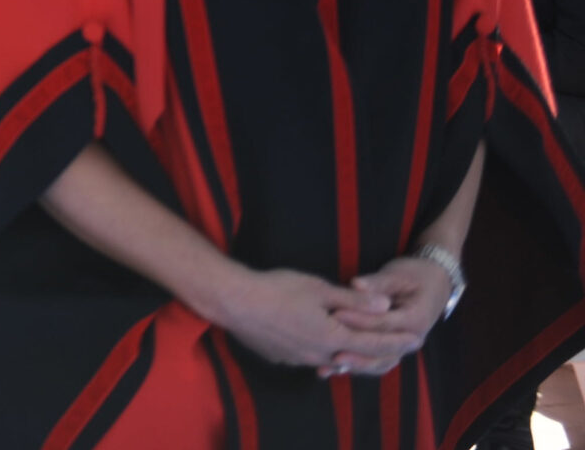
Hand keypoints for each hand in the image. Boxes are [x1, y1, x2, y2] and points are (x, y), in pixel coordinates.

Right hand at [206, 265, 420, 372]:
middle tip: (400, 351)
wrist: (233, 302)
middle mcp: (321, 354)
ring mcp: (300, 359)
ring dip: (353, 356)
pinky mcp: (282, 357)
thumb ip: (353, 300)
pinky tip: (324, 346)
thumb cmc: (277, 289)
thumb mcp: (318, 288)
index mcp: (333, 337)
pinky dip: (326, 354)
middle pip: (359, 359)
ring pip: (335, 361)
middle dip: (382, 354)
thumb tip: (385, 306)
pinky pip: (312, 358)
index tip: (417, 339)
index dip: (398, 341)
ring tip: (364, 349)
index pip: (375, 343)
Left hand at [323, 254, 455, 374]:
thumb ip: (377, 282)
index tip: (335, 314)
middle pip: (380, 350)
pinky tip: (330, 370)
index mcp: (415, 320)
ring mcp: (402, 348)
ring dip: (353, 365)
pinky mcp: (391, 350)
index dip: (359, 319)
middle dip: (354, 350)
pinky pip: (373, 362)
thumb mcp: (398, 275)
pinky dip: (353, 366)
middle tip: (327, 348)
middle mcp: (411, 340)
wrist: (433, 285)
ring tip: (328, 367)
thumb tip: (356, 284)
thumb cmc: (415, 276)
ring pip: (377, 363)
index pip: (383, 323)